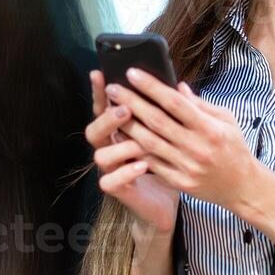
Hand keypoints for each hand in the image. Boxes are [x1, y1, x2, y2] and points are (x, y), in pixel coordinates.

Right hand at [87, 69, 179, 243]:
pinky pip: (110, 182)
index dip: (99, 92)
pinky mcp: (120, 190)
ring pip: (100, 155)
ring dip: (119, 146)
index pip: (106, 107)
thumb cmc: (171, 162)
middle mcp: (112, 148)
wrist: (171, 201)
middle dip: (107, 118)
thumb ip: (175, 112)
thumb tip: (180, 85)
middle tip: (124, 109)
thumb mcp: (177, 134)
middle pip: (95, 130)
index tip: (99, 73)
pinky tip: (143, 166)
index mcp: (122, 130)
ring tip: (138, 142)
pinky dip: (125, 173)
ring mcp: (114, 170)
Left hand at [106, 68, 259, 215]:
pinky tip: (122, 137)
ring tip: (111, 110)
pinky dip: (134, 149)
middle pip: (157, 121)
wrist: (241, 186)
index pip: (175, 103)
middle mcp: (196, 147)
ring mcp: (186, 166)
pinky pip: (151, 163)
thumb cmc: (234, 148)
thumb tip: (177, 86)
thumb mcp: (226, 120)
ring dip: (127, 125)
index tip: (132, 73)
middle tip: (113, 88)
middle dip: (132, 102)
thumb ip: (201, 104)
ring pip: (149, 143)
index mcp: (210, 128)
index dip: (151, 87)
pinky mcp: (179, 181)